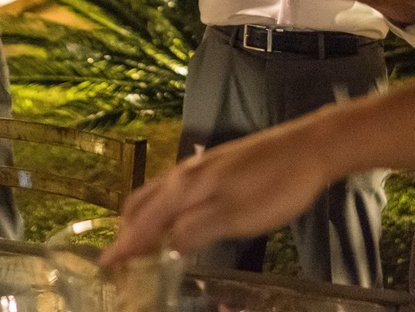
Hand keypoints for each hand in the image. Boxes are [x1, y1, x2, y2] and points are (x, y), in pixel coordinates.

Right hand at [101, 118, 331, 265]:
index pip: (143, 221)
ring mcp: (201, 168)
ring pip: (157, 196)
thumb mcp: (236, 217)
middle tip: (122, 262)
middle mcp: (185, 174)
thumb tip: (164, 247)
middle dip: (127, 233)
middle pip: (142, 205)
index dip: (124, 247)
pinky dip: (162, 210)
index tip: (106, 267)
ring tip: (141, 245)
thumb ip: (195, 230)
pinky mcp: (216, 168)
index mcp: (185, 187)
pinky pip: (174, 191)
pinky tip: (176, 221)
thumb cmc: (276, 184)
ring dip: (143, 220)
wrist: (308, 148)